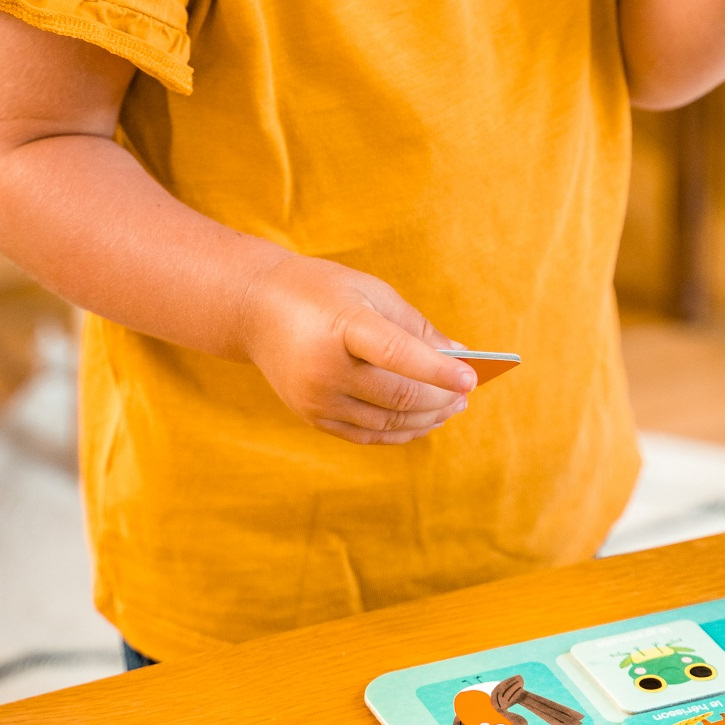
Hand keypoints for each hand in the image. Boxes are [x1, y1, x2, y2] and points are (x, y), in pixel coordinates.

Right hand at [231, 248, 475, 444]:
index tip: (471, 378)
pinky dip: (400, 431)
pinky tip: (423, 421)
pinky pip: (366, 434)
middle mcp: (325, 368)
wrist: (253, 309)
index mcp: (342, 325)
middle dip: (441, 398)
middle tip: (467, 393)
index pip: (397, 355)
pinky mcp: (312, 415)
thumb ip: (414, 326)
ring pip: (386, 421)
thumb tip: (459, 355)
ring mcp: (316, 398)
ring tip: (453, 407)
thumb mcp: (369, 291)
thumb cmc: (320, 290)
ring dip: (427, 418)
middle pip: (397, 396)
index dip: (438, 370)